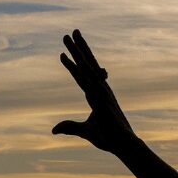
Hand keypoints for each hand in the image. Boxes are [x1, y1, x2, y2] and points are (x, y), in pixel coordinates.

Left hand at [53, 30, 136, 153]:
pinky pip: (83, 79)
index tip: (68, 50)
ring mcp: (99, 92)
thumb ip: (70, 127)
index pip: (86, 74)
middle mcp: (100, 89)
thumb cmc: (109, 138)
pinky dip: (74, 68)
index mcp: (98, 94)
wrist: (123, 145)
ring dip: (75, 51)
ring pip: (85, 67)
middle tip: (72, 31)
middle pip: (88, 64)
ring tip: (67, 36)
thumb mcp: (85, 131)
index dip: (78, 61)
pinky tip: (65, 57)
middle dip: (79, 48)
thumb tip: (54, 129)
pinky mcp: (98, 97)